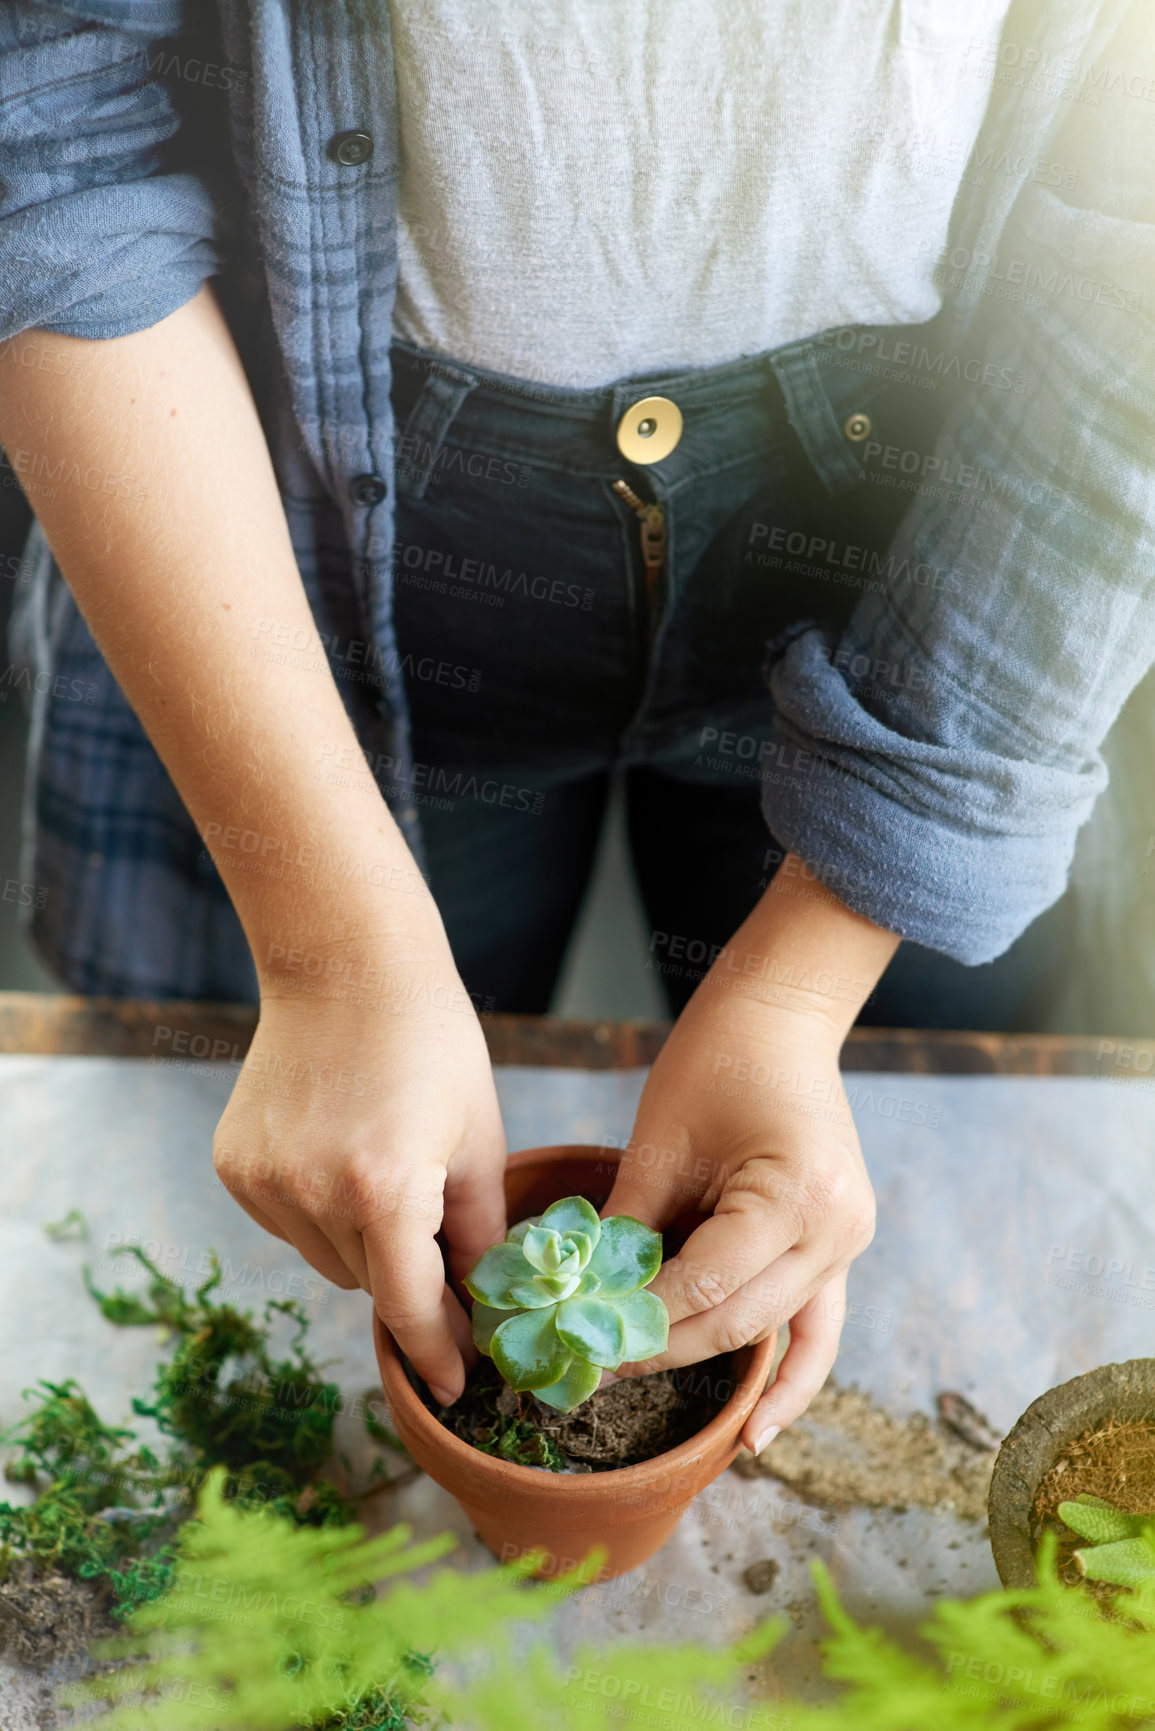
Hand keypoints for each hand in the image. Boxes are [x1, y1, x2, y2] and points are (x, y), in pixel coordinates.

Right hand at [212, 934, 507, 1405]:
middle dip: (408, 1270)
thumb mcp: (479, 1140)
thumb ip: (480, 1235)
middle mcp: (313, 1194)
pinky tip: (337, 1150)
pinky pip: (288, 1224)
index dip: (438, 1353)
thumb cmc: (433, 1045)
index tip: (458, 1388)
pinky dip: (318, 1210)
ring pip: (327, 1259)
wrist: (346, 968)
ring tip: (383, 1164)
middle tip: (434, 1216)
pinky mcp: (234, 1166)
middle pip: (371, 1282)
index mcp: (385, 1190)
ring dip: (361, 1241)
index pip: (410, 1307)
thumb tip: (480, 1306)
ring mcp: (264, 1182)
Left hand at [603, 957, 878, 1453]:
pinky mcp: (840, 1246)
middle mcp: (836, 1230)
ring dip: (712, 1366)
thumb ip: (628, 1227)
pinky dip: (789, 1378)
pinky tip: (757, 1432)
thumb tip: (577, 1299)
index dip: (637, 1317)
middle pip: (738, 1319)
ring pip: (772, 1330)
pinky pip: (817, 1328)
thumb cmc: (717, 1060)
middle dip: (662, 1346)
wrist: (783, 1016)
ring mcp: (849, 1243)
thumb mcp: (661, 1141)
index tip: (576, 1335)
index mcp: (796, 1196)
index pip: (704, 1284)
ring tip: (656, 1411)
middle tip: (591, 1366)